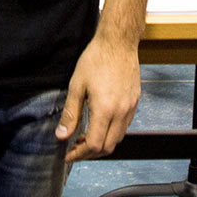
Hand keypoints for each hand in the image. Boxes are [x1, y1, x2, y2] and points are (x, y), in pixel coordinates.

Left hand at [56, 33, 140, 162]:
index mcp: (105, 109)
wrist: (118, 42)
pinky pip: (124, 126)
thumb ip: (70, 113)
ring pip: (118, 138)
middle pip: (107, 147)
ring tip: (85, 136)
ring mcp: (130, 108)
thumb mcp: (77, 85)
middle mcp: (121, 112)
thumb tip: (62, 135)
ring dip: (102, 143)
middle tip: (75, 147)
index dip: (79, 154)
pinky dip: (112, 132)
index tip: (68, 154)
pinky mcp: (134, 102)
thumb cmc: (96, 59)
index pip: (93, 145)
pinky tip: (100, 123)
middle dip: (90, 153)